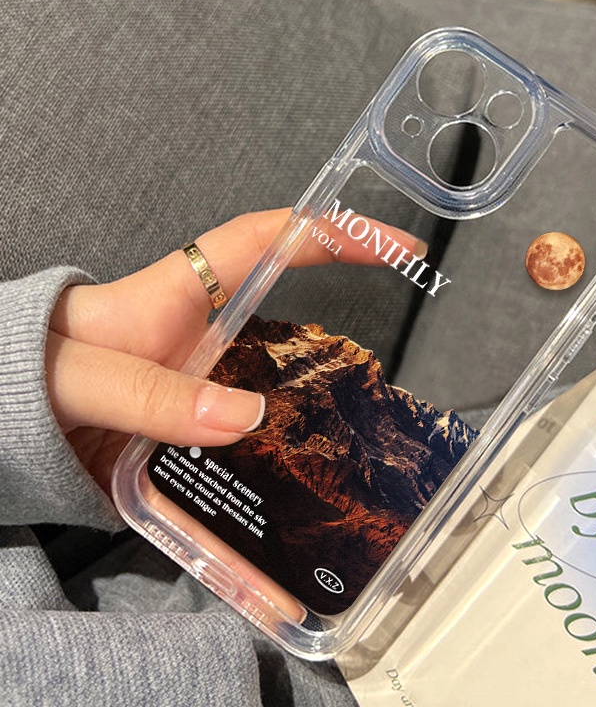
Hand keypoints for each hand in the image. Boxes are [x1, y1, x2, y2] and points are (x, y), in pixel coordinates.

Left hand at [46, 208, 421, 492]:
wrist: (4, 423)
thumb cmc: (35, 374)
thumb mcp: (86, 377)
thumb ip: (151, 395)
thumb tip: (245, 416)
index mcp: (187, 292)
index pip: (274, 239)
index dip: (335, 230)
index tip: (394, 242)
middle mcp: (209, 331)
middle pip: (293, 311)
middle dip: (350, 317)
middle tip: (401, 348)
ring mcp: (209, 381)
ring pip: (281, 383)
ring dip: (320, 412)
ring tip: (366, 447)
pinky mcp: (200, 429)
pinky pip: (253, 449)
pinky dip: (277, 478)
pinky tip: (292, 521)